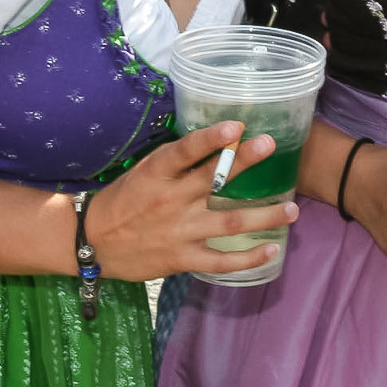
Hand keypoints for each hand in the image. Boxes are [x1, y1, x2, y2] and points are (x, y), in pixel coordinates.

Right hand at [84, 123, 296, 282]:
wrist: (93, 242)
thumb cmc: (124, 199)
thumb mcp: (144, 172)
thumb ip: (177, 160)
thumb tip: (217, 139)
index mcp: (157, 174)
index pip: (185, 151)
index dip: (211, 138)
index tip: (237, 126)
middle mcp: (171, 201)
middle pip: (214, 180)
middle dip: (244, 162)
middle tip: (271, 145)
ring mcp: (179, 232)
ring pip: (229, 222)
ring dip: (264, 215)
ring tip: (292, 209)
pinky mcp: (183, 259)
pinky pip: (221, 261)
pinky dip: (248, 258)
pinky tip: (272, 249)